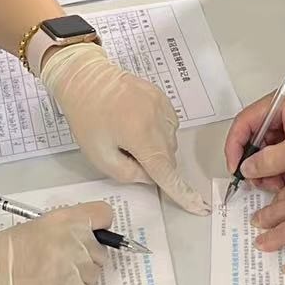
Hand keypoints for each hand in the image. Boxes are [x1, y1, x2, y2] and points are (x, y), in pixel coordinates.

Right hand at [0, 201, 110, 284]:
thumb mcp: (30, 228)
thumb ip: (60, 229)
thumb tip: (81, 235)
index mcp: (63, 220)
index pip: (104, 215)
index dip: (99, 226)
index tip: (91, 234)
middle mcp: (74, 242)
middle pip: (101, 249)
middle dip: (87, 256)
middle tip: (61, 262)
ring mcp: (72, 270)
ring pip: (94, 274)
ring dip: (80, 277)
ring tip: (52, 279)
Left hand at [38, 44, 208, 213]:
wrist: (86, 78)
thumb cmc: (87, 116)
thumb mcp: (99, 155)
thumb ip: (127, 173)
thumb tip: (149, 176)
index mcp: (140, 136)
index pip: (166, 171)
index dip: (182, 192)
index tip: (199, 205)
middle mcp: (157, 119)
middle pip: (167, 157)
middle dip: (152, 164)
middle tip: (124, 152)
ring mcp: (162, 105)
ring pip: (169, 141)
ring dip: (155, 147)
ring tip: (127, 133)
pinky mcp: (162, 97)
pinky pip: (168, 124)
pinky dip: (157, 131)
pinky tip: (136, 123)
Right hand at [223, 87, 284, 193]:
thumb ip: (270, 160)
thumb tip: (247, 168)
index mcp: (279, 103)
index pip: (244, 123)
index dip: (235, 146)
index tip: (236, 168)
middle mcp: (280, 111)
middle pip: (253, 138)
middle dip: (255, 163)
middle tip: (261, 182)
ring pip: (265, 150)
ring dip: (268, 170)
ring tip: (278, 183)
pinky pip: (279, 155)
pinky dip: (280, 169)